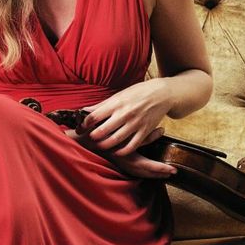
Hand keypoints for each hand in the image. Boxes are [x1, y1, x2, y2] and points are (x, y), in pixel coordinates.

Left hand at [62, 80, 178, 178]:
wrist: (162, 94)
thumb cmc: (138, 93)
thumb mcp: (120, 95)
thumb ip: (102, 105)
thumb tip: (85, 110)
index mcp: (117, 103)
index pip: (94, 116)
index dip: (84, 124)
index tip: (81, 128)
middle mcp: (125, 114)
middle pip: (103, 130)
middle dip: (93, 137)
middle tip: (89, 138)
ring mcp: (135, 123)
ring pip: (115, 140)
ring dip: (105, 145)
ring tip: (100, 145)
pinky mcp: (145, 131)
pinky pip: (131, 146)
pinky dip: (122, 151)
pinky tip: (117, 151)